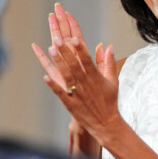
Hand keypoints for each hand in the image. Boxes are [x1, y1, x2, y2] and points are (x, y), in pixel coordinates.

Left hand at [31, 4, 119, 141]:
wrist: (106, 124)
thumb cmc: (109, 101)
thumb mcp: (113, 81)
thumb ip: (108, 62)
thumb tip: (106, 45)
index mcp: (96, 76)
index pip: (87, 58)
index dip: (80, 46)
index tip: (74, 35)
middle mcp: (86, 83)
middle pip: (75, 63)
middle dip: (66, 50)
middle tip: (58, 37)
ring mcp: (78, 93)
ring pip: (67, 75)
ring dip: (59, 62)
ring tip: (51, 49)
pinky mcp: (70, 103)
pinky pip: (60, 93)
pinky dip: (53, 85)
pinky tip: (44, 77)